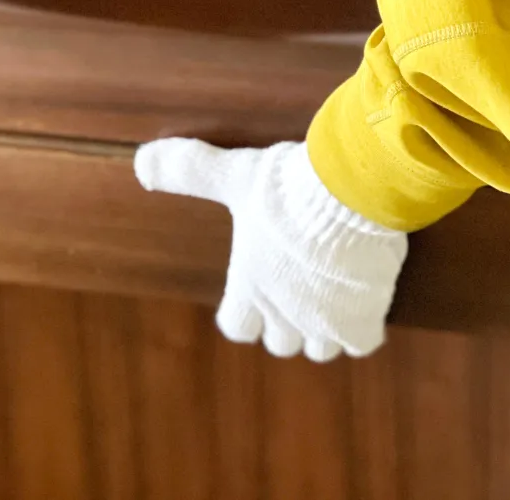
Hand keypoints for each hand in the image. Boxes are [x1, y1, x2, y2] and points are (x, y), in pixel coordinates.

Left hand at [134, 139, 407, 360]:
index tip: (257, 293)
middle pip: (281, 342)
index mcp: (250, 286)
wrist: (349, 193)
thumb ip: (188, 170)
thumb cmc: (286, 188)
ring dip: (325, 329)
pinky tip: (367, 302)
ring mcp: (323, 323)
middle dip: (288, 322)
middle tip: (301, 289)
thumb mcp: (233, 175)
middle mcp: (282, 314)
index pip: (237, 326)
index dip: (247, 313)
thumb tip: (141, 161)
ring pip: (321, 347)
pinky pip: (361, 343)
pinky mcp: (361, 321)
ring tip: (335, 298)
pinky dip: (363, 329)